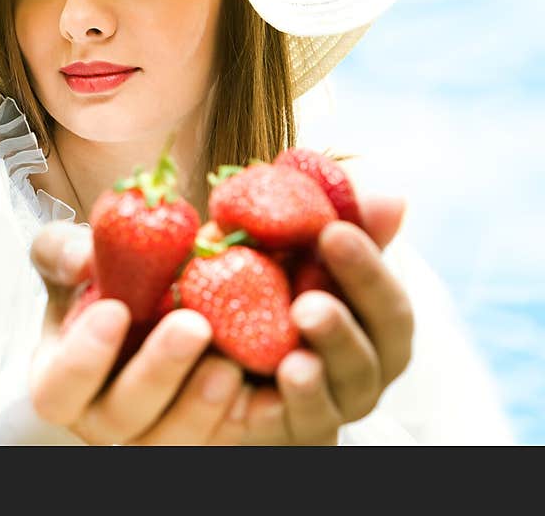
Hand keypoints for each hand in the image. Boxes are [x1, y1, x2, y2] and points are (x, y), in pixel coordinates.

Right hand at [29, 221, 247, 444]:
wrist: (153, 298)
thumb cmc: (102, 281)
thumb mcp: (73, 256)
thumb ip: (64, 252)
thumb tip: (83, 260)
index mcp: (60, 378)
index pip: (57, 388)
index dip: (83, 358)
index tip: (115, 309)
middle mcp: (104, 417)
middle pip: (121, 418)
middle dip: (159, 372)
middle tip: (193, 325)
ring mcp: (155, 433)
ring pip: (174, 441)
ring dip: (203, 404)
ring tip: (230, 359)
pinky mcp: (206, 433)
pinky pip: (226, 437)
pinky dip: (249, 414)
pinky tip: (271, 387)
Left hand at [208, 194, 414, 444]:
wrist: (233, 370)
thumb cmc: (276, 303)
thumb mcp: (298, 264)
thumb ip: (337, 234)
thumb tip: (393, 197)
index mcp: (377, 326)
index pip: (388, 298)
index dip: (367, 266)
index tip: (332, 231)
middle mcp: (369, 367)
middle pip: (379, 344)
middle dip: (348, 315)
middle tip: (310, 297)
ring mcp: (338, 402)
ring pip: (348, 384)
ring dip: (328, 354)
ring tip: (301, 333)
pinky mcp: (301, 428)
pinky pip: (306, 417)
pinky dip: (301, 396)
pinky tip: (285, 370)